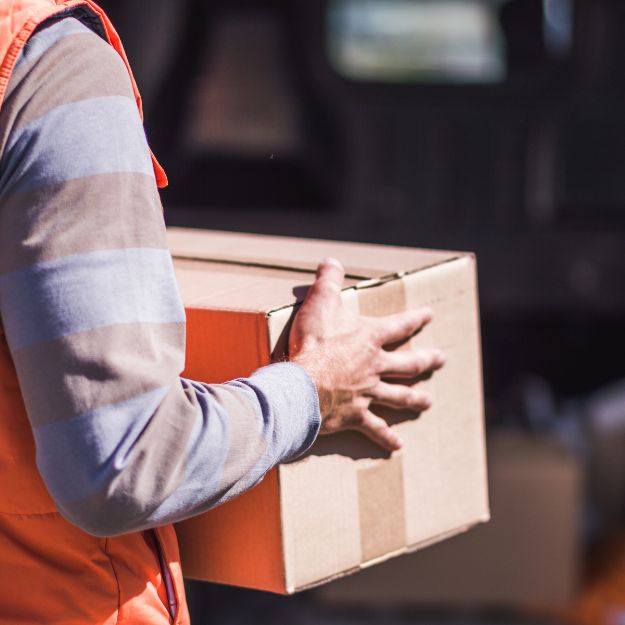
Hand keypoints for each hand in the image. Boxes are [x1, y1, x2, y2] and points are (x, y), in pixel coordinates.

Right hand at [289, 258, 444, 450]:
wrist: (301, 385)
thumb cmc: (311, 344)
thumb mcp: (318, 304)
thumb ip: (327, 281)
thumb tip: (331, 261)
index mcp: (369, 339)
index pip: (399, 326)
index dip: (415, 319)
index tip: (430, 315)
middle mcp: (375, 366)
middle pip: (408, 364)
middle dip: (426, 361)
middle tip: (441, 360)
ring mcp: (368, 393)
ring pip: (398, 396)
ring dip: (415, 399)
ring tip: (428, 402)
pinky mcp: (356, 415)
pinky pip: (375, 427)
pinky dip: (386, 437)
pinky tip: (397, 446)